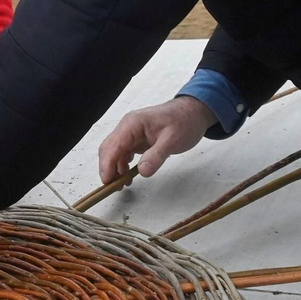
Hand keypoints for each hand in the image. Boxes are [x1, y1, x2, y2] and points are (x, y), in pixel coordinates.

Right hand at [97, 96, 216, 183]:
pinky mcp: (136, 139)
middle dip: (108, 168)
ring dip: (115, 168)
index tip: (107, 181)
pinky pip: (123, 153)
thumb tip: (142, 171)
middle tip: (112, 187)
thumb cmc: (184, 121)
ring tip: (122, 184)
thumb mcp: (173, 140)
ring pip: (114, 152)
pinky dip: (122, 165)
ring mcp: (131, 133)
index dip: (107, 164)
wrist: (193, 112)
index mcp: (132, 124)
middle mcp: (128, 127)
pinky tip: (128, 176)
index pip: (113, 145)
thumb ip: (156, 155)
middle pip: (109, 149)